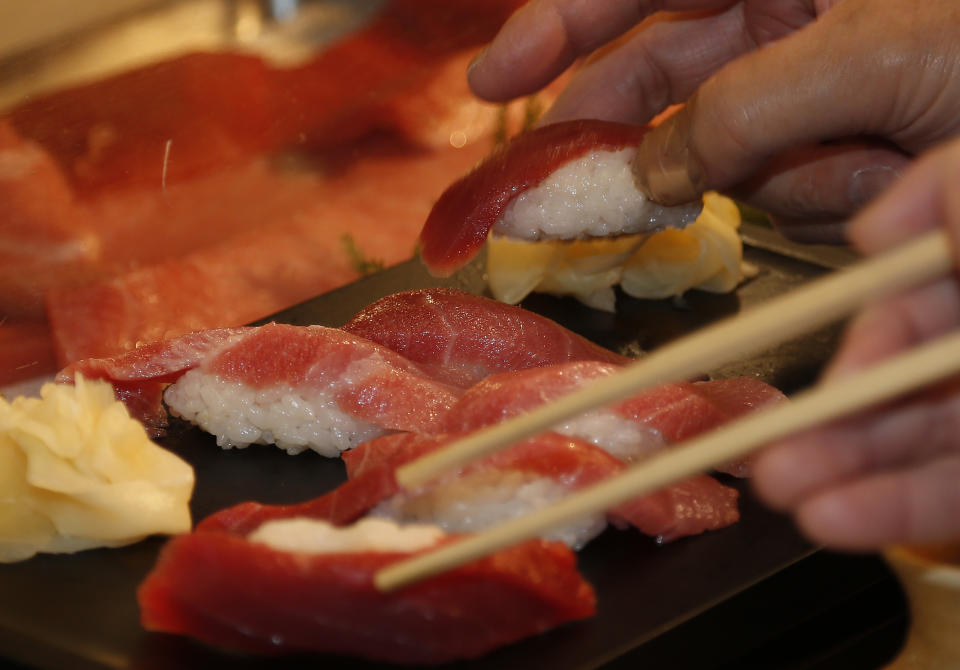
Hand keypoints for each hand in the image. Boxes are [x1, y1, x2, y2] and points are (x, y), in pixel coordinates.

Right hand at [468, 0, 959, 240]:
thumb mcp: (882, 51)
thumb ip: (746, 105)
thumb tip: (646, 171)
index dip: (557, 26)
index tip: (493, 84)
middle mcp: (788, 15)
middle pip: (663, 74)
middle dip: (626, 131)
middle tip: (561, 194)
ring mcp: (813, 88)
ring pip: (732, 154)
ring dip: (780, 172)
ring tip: (870, 158)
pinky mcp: (844, 146)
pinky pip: (792, 190)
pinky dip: (827, 195)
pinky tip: (886, 174)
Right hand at [752, 137, 959, 550]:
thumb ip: (945, 184)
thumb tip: (876, 235)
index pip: (907, 294)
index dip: (846, 332)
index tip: (766, 353)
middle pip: (904, 376)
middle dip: (829, 420)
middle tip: (760, 458)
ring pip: (928, 433)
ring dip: (853, 472)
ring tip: (786, 496)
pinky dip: (911, 504)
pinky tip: (841, 518)